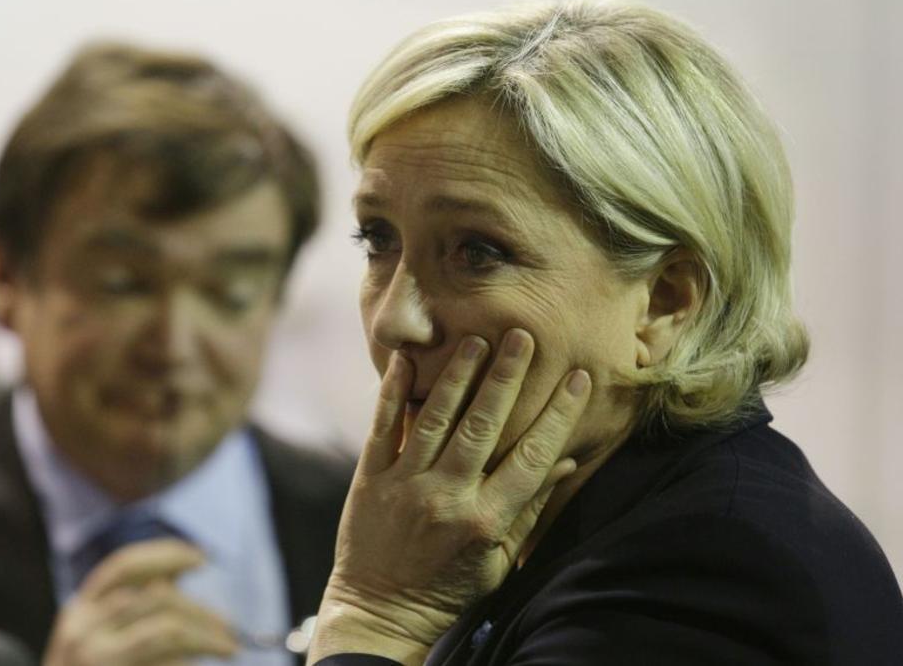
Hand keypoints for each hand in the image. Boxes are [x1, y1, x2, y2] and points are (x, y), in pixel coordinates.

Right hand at [42, 539, 238, 665]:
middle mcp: (82, 632)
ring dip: (208, 635)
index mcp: (78, 612)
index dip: (164, 555)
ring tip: (228, 647)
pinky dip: (192, 661)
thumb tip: (178, 574)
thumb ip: (129, 609)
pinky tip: (202, 663)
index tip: (201, 558)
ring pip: (169, 628)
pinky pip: (171, 664)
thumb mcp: (97, 640)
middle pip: (157, 597)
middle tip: (228, 626)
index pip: (124, 566)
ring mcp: (100, 660)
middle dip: (201, 609)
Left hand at [308, 331, 588, 664]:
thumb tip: (567, 460)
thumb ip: (530, 509)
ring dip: (457, 376)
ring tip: (475, 340)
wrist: (381, 612)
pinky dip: (392, 392)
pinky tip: (406, 360)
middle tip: (522, 336)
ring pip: (434, 419)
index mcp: (486, 520)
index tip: (578, 379)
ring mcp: (405, 485)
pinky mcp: (370, 479)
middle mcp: (447, 497)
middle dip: (506, 378)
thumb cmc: (448, 589)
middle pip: (483, 426)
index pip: (532, 457)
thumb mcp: (498, 559)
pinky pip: (383, 427)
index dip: (558, 415)